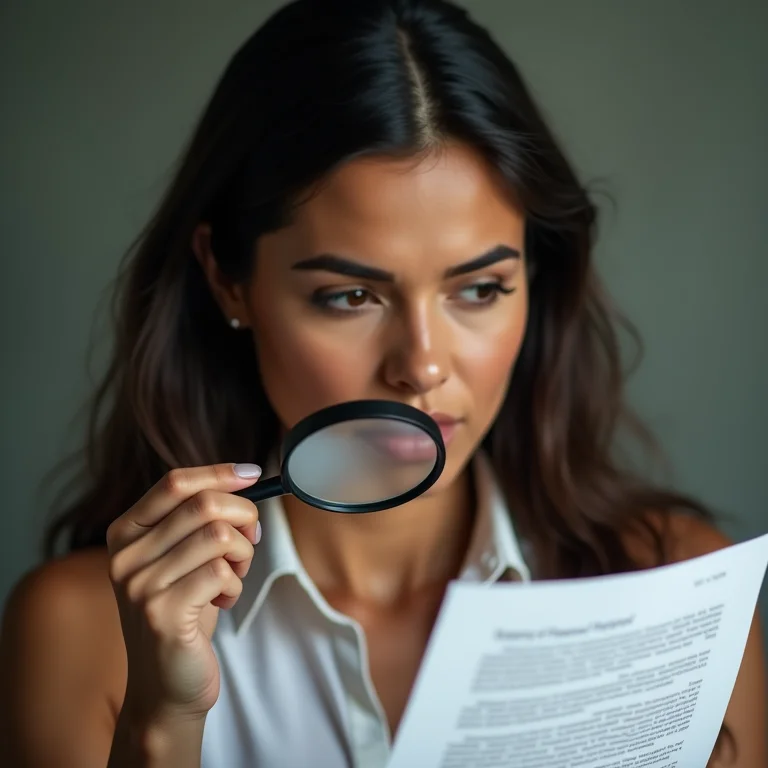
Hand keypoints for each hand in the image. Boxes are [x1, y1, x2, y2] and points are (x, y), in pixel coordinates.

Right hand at [106, 462, 261, 724]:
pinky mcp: (162, 614)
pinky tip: (222, 601)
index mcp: (125, 533)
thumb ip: (197, 519)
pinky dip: (235, 585)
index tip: (253, 473)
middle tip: (249, 544)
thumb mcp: (182, 557)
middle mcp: (125, 556)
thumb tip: (243, 476)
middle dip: (243, 518)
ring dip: (242, 555)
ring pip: (219, 537)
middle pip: (204, 505)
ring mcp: (140, 586)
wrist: (166, 685)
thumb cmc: (184, 612)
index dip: (219, 473)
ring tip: (233, 577)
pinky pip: (222, 573)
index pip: (174, 483)